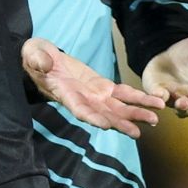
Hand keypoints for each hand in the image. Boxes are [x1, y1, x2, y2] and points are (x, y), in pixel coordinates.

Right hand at [21, 37, 163, 137]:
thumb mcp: (33, 54)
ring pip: (118, 107)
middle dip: (120, 123)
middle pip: (104, 115)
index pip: (79, 109)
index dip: (91, 118)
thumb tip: (45, 63)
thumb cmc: (35, 58)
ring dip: (136, 114)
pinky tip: (154, 103)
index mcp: (65, 94)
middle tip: (137, 132)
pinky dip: (138, 98)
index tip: (104, 125)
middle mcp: (83, 100)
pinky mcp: (102, 86)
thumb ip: (38, 60)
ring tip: (155, 119)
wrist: (43, 59)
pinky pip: (123, 93)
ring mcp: (95, 94)